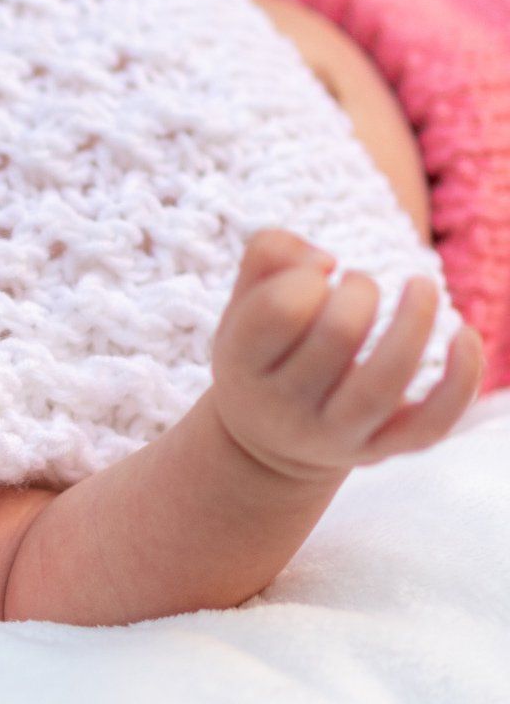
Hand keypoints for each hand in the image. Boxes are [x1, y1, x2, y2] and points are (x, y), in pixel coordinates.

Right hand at [210, 228, 481, 481]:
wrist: (267, 439)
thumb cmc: (262, 351)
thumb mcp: (241, 302)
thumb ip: (268, 253)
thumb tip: (325, 261)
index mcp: (240, 363)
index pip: (279, 309)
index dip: (306, 276)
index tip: (315, 276)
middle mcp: (282, 406)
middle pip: (338, 333)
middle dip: (361, 291)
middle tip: (357, 287)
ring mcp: (333, 434)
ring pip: (385, 381)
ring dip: (416, 321)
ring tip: (420, 286)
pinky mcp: (379, 449)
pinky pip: (431, 424)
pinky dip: (460, 380)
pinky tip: (464, 336)